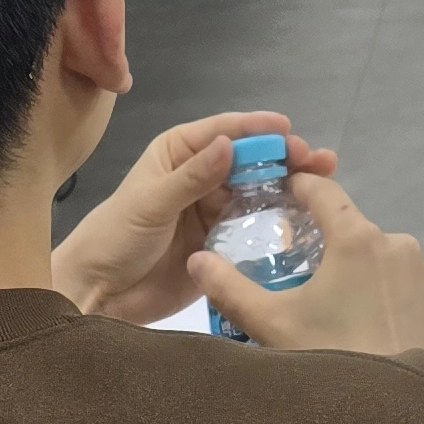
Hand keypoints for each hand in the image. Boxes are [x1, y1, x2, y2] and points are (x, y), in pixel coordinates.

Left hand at [54, 110, 339, 321]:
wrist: (100, 293)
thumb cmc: (116, 237)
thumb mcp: (151, 203)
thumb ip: (192, 177)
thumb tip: (229, 144)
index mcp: (179, 153)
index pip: (224, 132)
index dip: (258, 130)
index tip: (289, 131)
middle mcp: (201, 176)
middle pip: (249, 161)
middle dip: (283, 158)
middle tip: (317, 161)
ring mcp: (214, 210)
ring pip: (258, 192)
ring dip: (289, 188)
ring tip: (323, 187)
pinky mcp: (223, 244)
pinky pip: (255, 228)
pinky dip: (279, 223)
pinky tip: (305, 222)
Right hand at [193, 172, 423, 356]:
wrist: (388, 410)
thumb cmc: (329, 356)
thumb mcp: (270, 323)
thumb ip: (229, 288)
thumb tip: (196, 260)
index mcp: (357, 237)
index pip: (323, 190)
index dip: (298, 186)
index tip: (277, 191)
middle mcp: (395, 242)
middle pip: (347, 225)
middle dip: (319, 236)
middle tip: (289, 262)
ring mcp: (417, 270)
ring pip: (371, 252)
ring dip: (347, 263)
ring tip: (320, 297)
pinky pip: (392, 277)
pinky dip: (370, 285)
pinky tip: (352, 315)